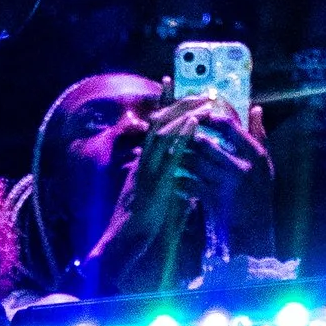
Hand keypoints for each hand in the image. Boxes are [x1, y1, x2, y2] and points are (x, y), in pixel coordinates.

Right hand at [73, 105, 192, 296]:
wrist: (122, 244)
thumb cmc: (139, 225)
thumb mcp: (155, 201)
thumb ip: (169, 189)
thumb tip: (187, 187)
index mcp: (143, 163)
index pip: (153, 127)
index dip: (162, 105)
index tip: (171, 82)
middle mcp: (143, 162)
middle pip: (159, 123)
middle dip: (179, 103)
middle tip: (200, 90)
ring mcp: (147, 170)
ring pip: (164, 134)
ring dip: (184, 114)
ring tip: (203, 101)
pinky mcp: (153, 182)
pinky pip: (169, 155)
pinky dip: (181, 137)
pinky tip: (194, 124)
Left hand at [161, 95, 277, 256]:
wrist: (256, 227)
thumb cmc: (260, 191)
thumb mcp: (265, 162)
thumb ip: (259, 135)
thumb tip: (256, 108)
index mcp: (254, 154)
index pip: (230, 128)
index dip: (212, 118)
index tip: (199, 113)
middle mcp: (240, 167)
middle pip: (206, 145)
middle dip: (188, 137)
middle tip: (175, 130)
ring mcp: (225, 184)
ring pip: (194, 164)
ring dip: (180, 157)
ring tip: (169, 151)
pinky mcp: (213, 199)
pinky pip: (190, 185)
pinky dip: (179, 180)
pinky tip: (172, 177)